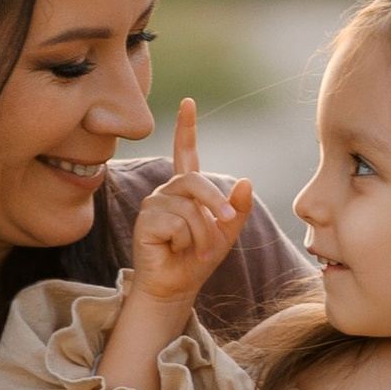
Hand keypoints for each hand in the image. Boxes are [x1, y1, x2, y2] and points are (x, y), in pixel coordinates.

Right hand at [126, 98, 252, 315]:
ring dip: (203, 235)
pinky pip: (176, 223)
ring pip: (189, 209)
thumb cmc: (198, 260)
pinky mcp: (145, 221)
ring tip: (198, 251)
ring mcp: (154, 205)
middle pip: (196, 182)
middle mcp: (168, 192)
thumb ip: (238, 208)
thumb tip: (245, 180)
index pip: (185, 152)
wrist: (177, 287)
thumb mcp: (226, 233)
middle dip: (216, 204)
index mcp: (187, 190)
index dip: (186, 128)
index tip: (189, 102)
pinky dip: (185, 241)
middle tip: (226, 224)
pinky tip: (174, 249)